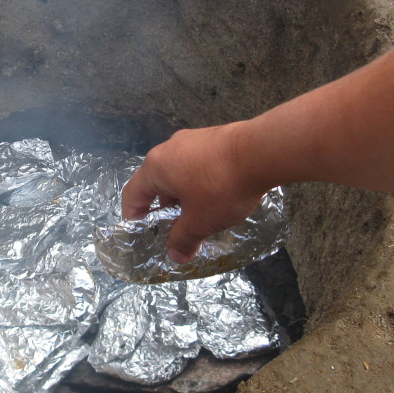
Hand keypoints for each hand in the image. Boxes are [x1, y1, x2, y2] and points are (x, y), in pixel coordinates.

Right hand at [122, 123, 266, 262]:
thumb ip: (183, 239)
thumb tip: (175, 255)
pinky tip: (218, 194)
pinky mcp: (215, 137)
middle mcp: (169, 149)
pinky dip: (200, 181)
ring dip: (183, 194)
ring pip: (179, 172)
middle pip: (156, 182)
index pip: (132, 194)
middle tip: (174, 228)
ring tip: (198, 214)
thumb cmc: (221, 187)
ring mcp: (193, 139)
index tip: (141, 233)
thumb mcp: (200, 221)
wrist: (261, 152)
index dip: (133, 217)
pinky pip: (198, 163)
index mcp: (156, 167)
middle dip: (163, 208)